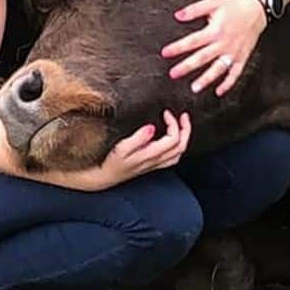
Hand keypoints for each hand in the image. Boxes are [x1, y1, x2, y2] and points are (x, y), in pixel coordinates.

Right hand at [72, 111, 191, 190]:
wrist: (104, 176)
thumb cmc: (110, 162)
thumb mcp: (121, 149)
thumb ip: (137, 138)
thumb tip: (151, 127)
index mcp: (150, 155)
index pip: (173, 139)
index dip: (174, 124)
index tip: (166, 112)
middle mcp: (156, 160)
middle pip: (181, 146)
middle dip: (186, 129)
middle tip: (183, 115)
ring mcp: (155, 164)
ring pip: (179, 152)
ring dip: (184, 137)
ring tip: (181, 124)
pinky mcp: (152, 164)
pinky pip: (173, 157)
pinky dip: (177, 145)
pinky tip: (172, 138)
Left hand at [160, 0, 266, 95]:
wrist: (256, 11)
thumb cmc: (232, 8)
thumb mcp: (212, 3)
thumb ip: (194, 10)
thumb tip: (178, 15)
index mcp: (215, 30)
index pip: (192, 41)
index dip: (178, 47)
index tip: (165, 53)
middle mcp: (223, 43)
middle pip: (202, 57)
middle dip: (187, 66)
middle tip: (174, 74)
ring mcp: (233, 53)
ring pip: (218, 69)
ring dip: (206, 79)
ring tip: (195, 88)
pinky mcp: (241, 58)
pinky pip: (235, 74)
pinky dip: (228, 84)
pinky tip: (219, 91)